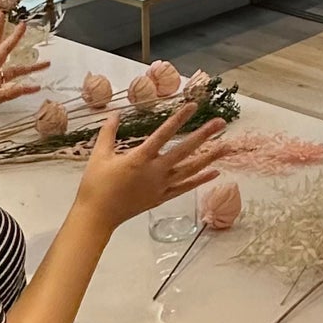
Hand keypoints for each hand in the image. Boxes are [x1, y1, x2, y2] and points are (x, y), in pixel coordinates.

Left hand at [0, 15, 41, 146]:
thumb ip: (4, 94)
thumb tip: (25, 86)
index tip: (2, 13)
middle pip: (4, 52)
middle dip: (14, 39)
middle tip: (23, 25)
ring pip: (13, 71)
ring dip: (29, 67)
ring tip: (46, 64)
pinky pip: (11, 86)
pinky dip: (23, 86)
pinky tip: (34, 88)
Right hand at [70, 93, 242, 237]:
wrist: (97, 216)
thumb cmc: (96, 185)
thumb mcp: (99, 155)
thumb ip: (108, 133)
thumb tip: (114, 113)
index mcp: (140, 158)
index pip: (163, 134)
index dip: (179, 119)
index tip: (193, 106)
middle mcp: (155, 171)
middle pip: (184, 150)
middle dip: (204, 135)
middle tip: (221, 122)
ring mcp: (161, 186)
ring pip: (190, 170)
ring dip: (209, 158)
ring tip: (225, 146)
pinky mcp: (162, 198)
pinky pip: (185, 188)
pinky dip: (200, 180)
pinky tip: (215, 173)